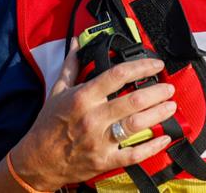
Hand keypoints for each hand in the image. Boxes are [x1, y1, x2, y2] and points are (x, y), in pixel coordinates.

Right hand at [8, 39, 175, 190]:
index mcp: (83, 98)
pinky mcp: (104, 160)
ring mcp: (99, 140)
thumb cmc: (48, 125)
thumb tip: (78, 42)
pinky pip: (133, 154)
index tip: (157, 65)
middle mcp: (92, 118)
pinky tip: (166, 137)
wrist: (35, 162)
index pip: (118, 75)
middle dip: (158, 92)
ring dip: (159, 114)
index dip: (142, 67)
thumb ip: (72, 65)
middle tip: (169, 88)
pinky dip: (153, 146)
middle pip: (134, 101)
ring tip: (171, 106)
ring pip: (137, 124)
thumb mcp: (57, 91)